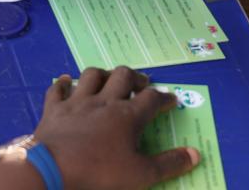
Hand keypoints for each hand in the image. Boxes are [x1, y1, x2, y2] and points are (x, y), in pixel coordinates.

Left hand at [33, 67, 201, 189]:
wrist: (53, 170)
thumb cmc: (101, 172)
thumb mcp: (141, 175)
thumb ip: (169, 164)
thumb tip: (195, 154)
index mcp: (128, 116)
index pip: (152, 99)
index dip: (164, 98)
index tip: (170, 100)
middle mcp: (104, 101)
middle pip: (123, 76)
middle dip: (135, 77)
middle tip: (141, 83)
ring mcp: (77, 102)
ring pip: (91, 75)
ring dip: (102, 74)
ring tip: (108, 79)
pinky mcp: (54, 109)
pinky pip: (57, 89)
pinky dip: (62, 84)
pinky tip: (65, 82)